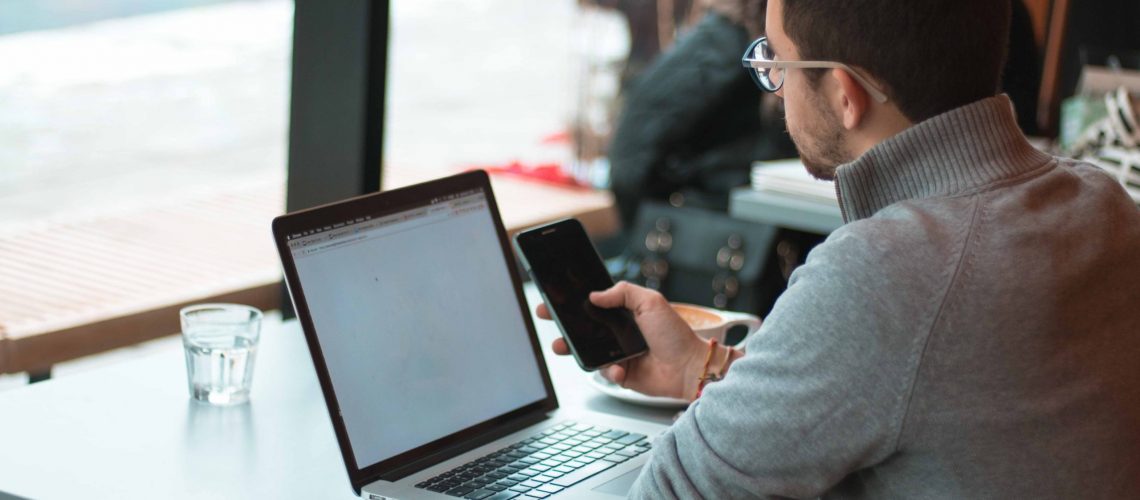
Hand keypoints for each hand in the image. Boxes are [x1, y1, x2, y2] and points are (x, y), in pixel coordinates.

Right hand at [536, 282, 707, 399]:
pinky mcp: (622, 374)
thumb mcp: (651, 302)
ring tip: (561, 346)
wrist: (689, 367)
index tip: (555, 298)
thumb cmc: (675, 334)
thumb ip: (623, 292)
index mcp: (625, 313)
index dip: (574, 302)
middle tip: (547, 317)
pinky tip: (620, 369)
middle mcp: (620, 333)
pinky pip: (605, 372)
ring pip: (588, 351)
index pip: (594, 305)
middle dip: (563, 323)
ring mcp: (619, 354)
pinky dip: (609, 371)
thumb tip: (595, 295)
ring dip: (573, 349)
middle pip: (584, 327)